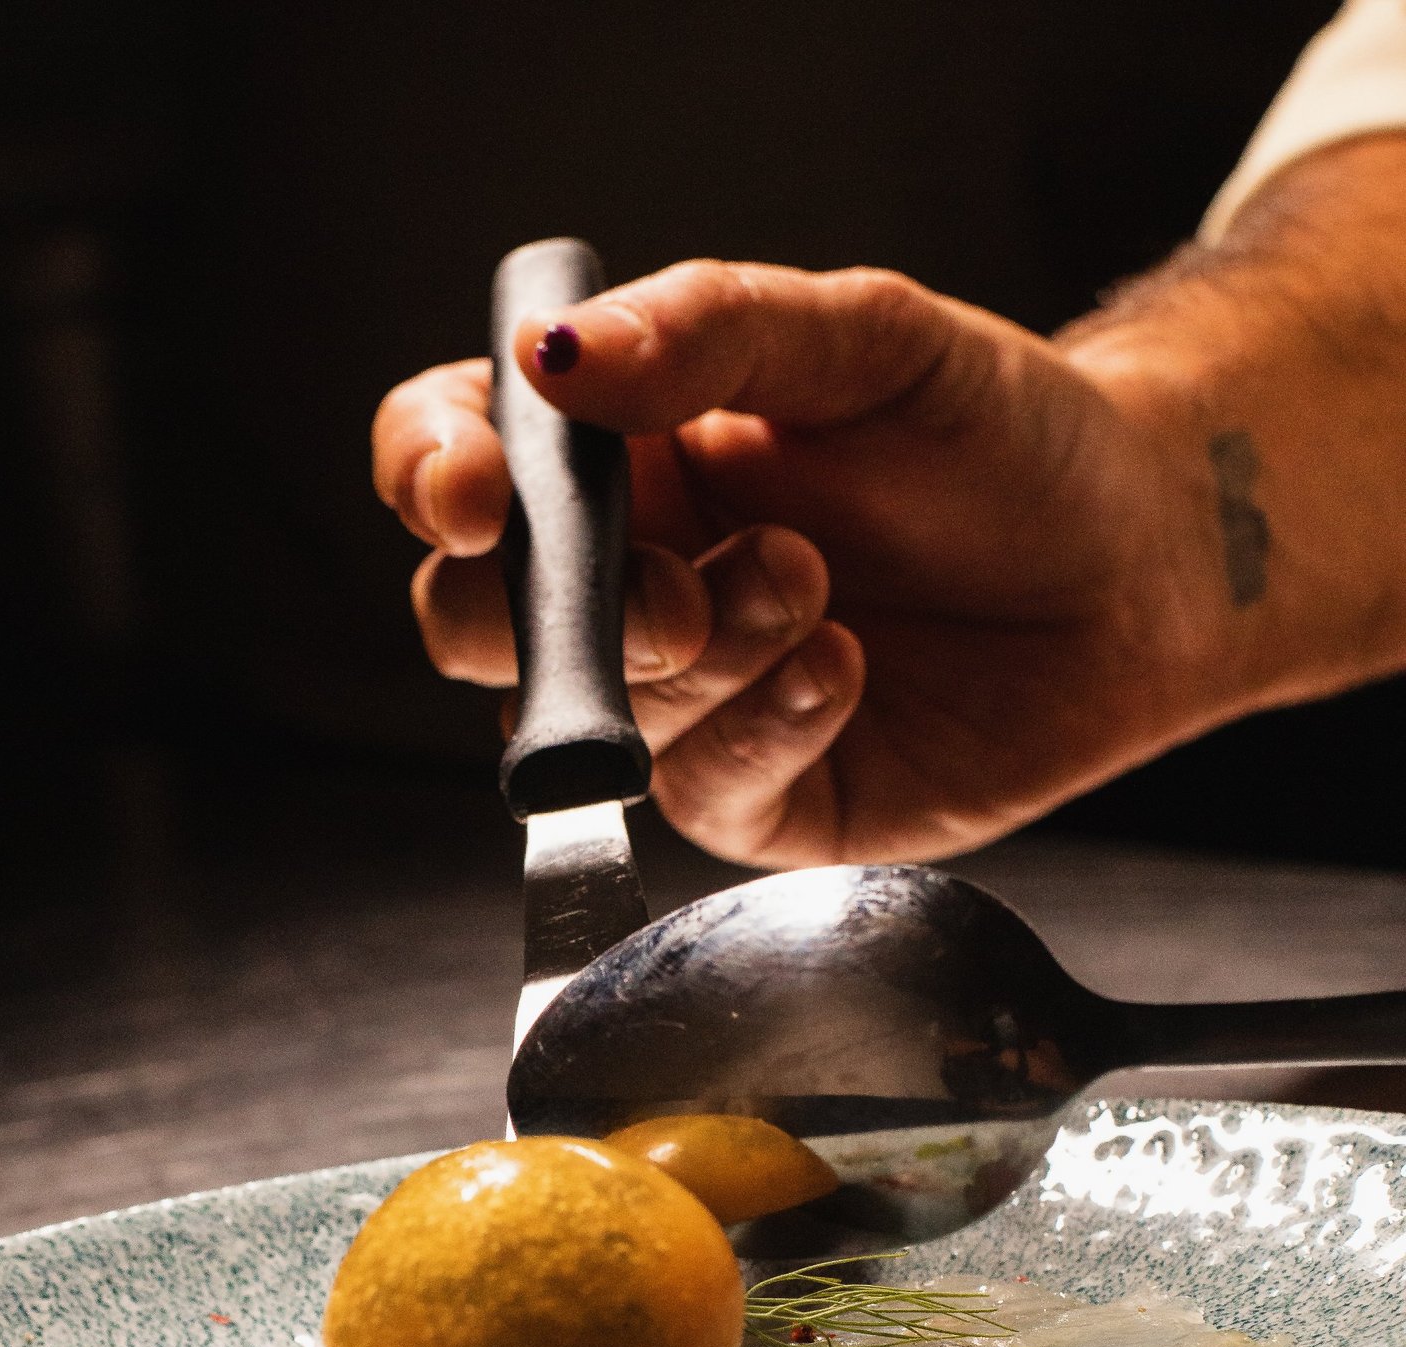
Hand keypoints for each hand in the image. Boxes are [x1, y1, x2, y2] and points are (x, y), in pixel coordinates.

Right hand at [372, 257, 1251, 864]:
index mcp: (618, 458)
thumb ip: (709, 329)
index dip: (430, 478)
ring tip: (819, 590)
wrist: (1135, 564)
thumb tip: (550, 355)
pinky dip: (770, 722)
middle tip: (670, 589)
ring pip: (596, 711)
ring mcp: (680, 700)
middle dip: (554, 615)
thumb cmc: (1002, 439)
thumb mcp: (867, 339)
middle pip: (472, 620)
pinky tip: (846, 672)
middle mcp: (625, 583)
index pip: (450, 460)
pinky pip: (700, 788)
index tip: (479, 492)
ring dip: (708, 650)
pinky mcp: (751, 796)